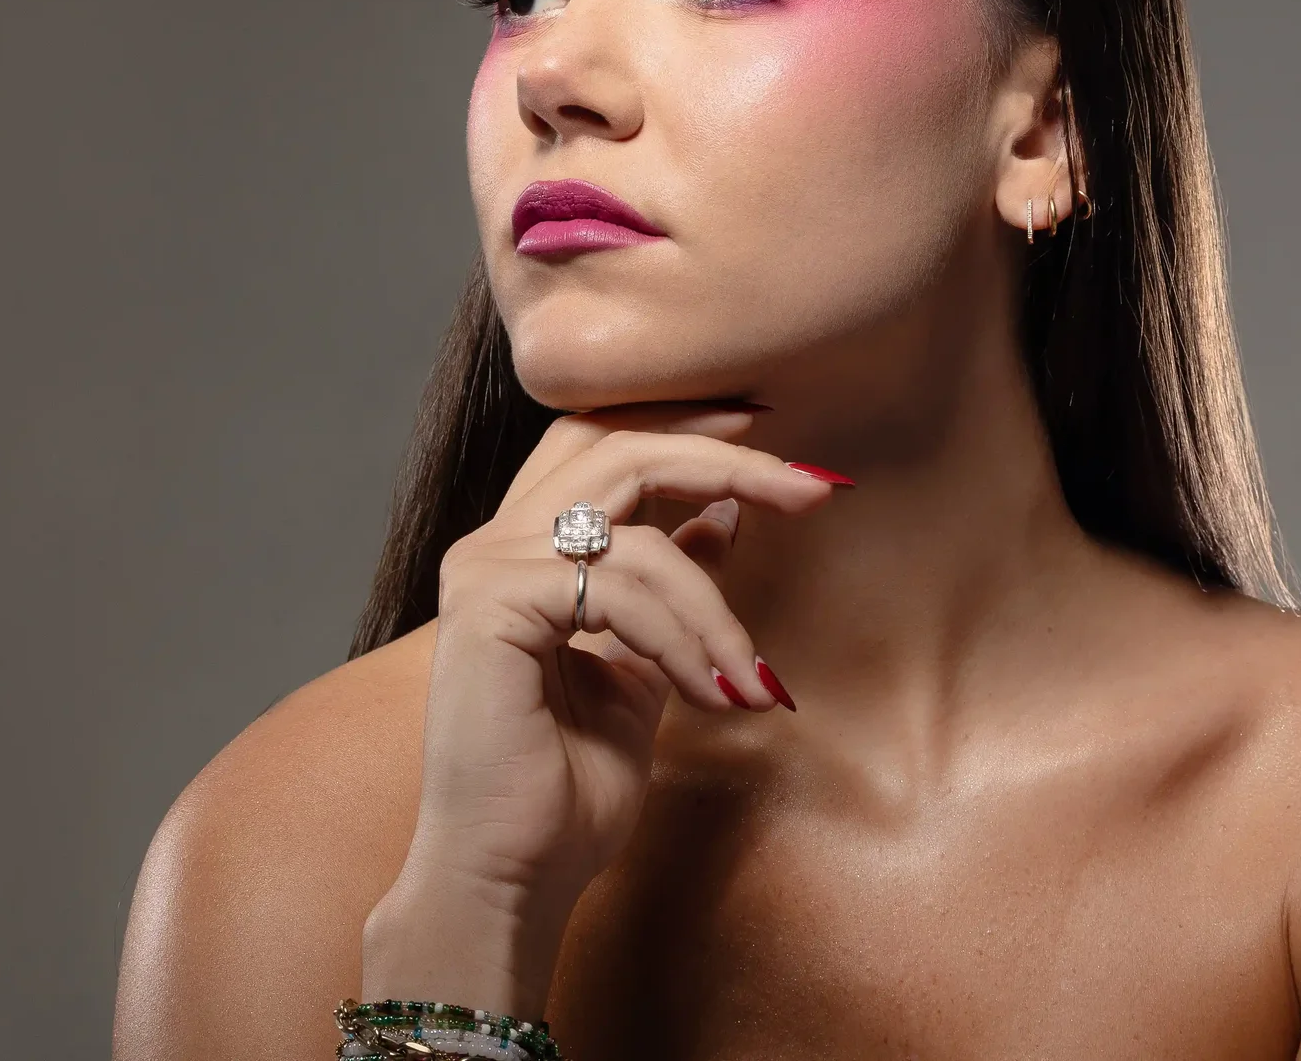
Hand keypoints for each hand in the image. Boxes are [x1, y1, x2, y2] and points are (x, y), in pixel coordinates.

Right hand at [359, 402, 839, 1013]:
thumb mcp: (646, 667)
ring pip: (635, 528)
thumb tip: (726, 513)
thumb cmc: (567, 790)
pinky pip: (619, 588)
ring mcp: (486, 570)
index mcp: (520, 550)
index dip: (682, 422)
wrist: (511, 878)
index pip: (599, 441)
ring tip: (752, 681)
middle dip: (726, 458)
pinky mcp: (493, 608)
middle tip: (814, 488)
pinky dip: (683, 638)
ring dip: (717, 606)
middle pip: (617, 447)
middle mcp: (492, 545)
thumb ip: (672, 588)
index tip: (772, 431)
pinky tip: (712, 693)